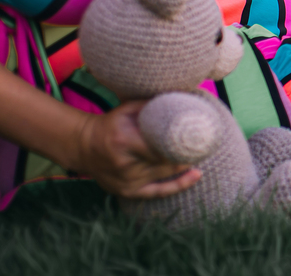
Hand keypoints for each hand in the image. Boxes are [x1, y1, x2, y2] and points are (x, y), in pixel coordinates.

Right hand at [71, 101, 201, 198]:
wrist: (84, 146)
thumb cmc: (111, 124)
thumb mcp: (127, 109)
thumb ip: (151, 104)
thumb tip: (180, 97)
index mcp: (125, 141)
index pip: (161, 146)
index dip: (182, 143)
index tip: (200, 136)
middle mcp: (125, 164)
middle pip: (165, 162)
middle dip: (187, 154)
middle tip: (206, 144)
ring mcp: (126, 181)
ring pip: (165, 175)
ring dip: (185, 165)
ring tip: (202, 154)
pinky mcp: (127, 191)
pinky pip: (158, 192)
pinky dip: (178, 185)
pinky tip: (195, 177)